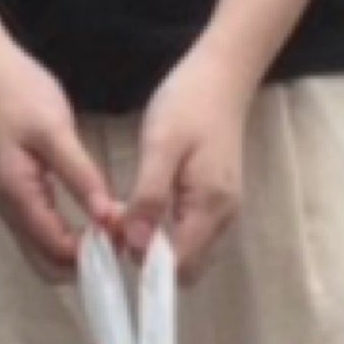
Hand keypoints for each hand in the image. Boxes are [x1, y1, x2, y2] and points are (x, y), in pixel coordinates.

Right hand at [0, 5, 119, 280]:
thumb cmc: (21, 96)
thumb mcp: (56, 132)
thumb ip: (82, 176)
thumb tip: (107, 217)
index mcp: (17, 196)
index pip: (55, 248)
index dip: (90, 253)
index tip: (123, 239)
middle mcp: (9, 212)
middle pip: (45, 263)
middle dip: (82, 264)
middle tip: (119, 243)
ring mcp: (10, 208)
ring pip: (42, 254)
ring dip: (75, 254)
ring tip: (110, 235)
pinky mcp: (17, 200)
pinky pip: (41, 235)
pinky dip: (66, 239)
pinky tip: (91, 225)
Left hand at [124, 46, 257, 281]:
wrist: (221, 74)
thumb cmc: (189, 104)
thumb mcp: (160, 147)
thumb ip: (149, 198)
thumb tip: (136, 245)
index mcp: (210, 206)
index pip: (179, 266)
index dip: (145, 263)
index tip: (118, 239)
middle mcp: (224, 217)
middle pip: (186, 269)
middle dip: (151, 261)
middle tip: (122, 228)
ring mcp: (224, 211)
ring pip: (189, 255)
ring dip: (158, 249)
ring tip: (132, 218)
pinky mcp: (218, 202)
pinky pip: (192, 235)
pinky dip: (169, 234)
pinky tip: (148, 211)